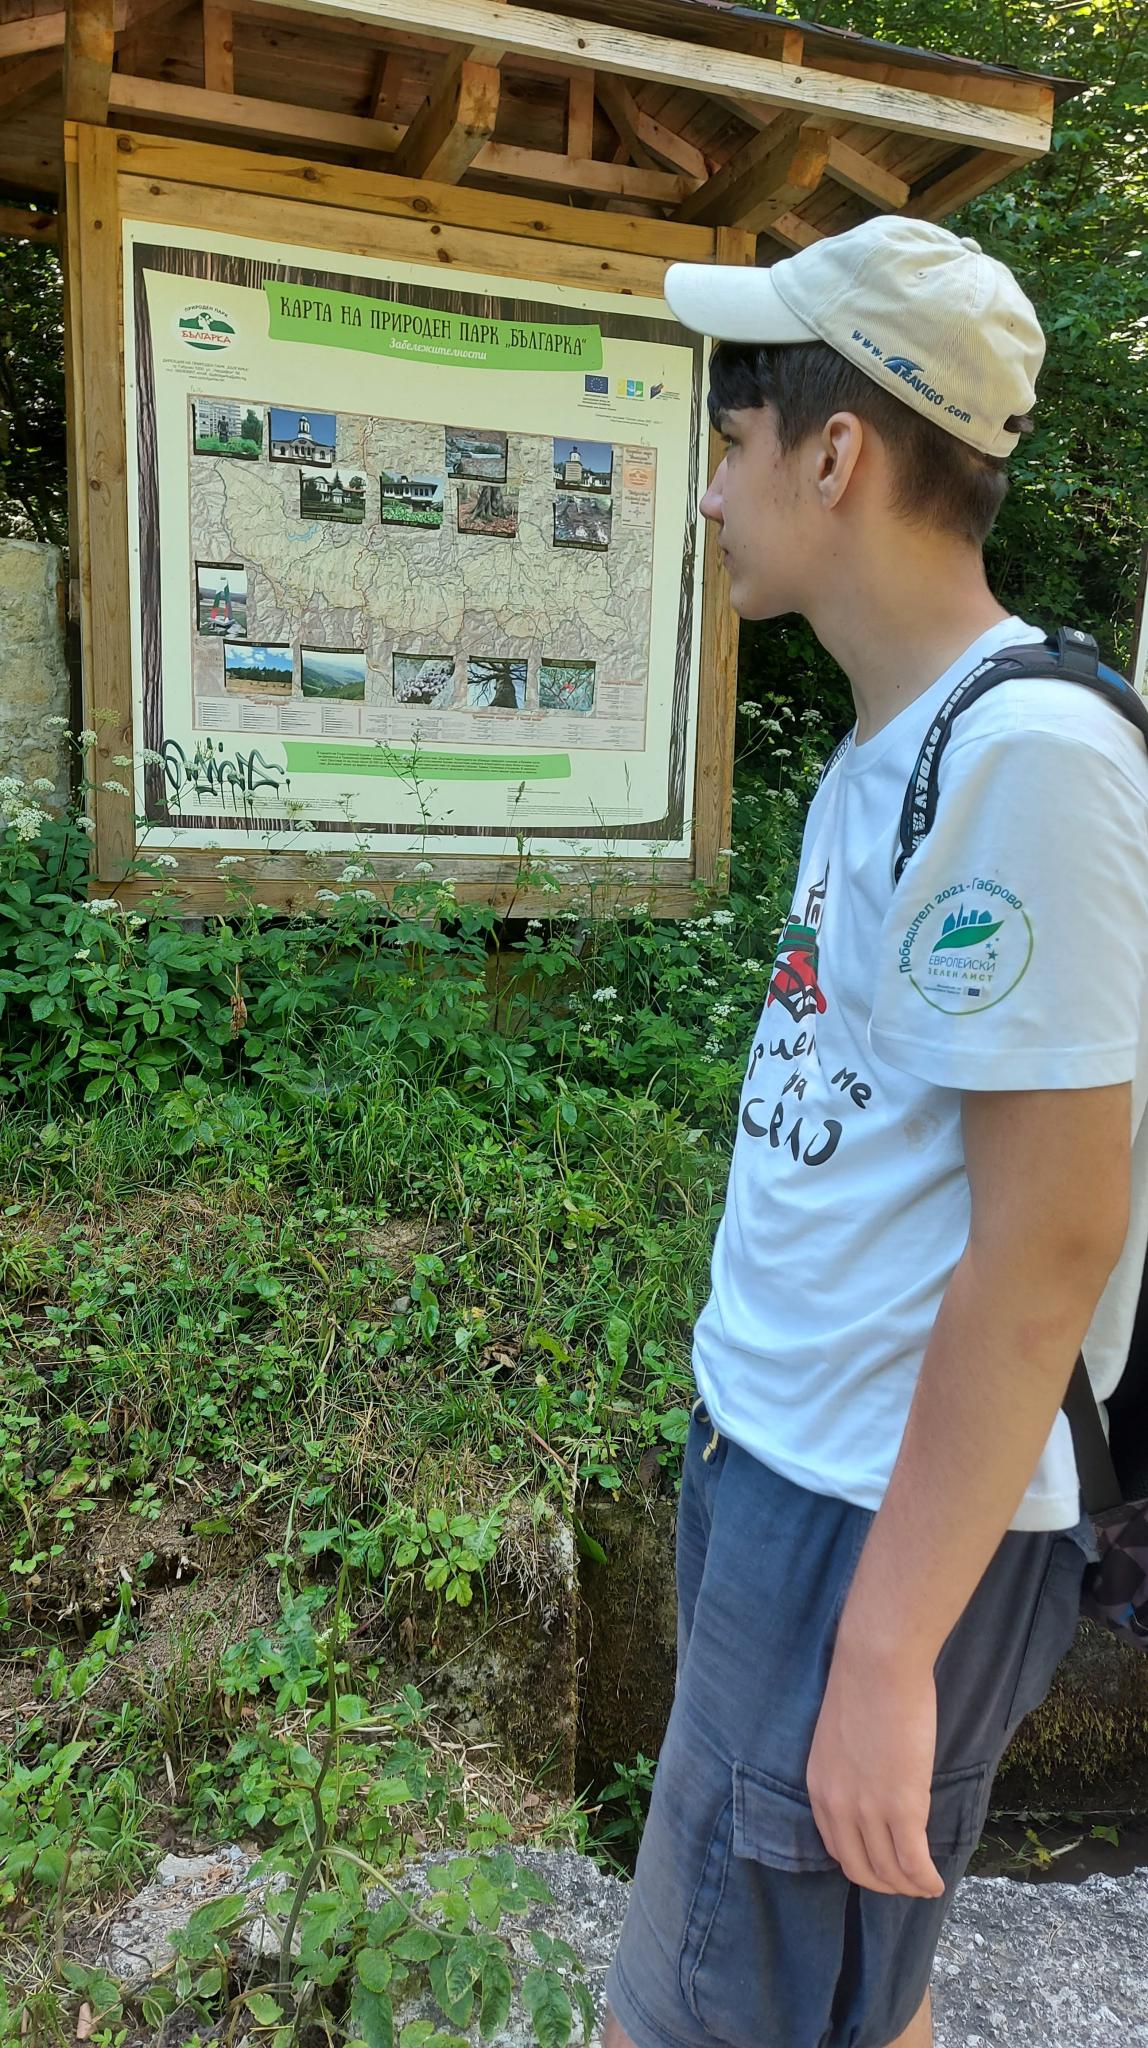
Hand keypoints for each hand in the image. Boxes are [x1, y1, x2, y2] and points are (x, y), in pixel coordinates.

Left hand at [806, 1634, 944, 1898]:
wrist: (878, 1663)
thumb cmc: (864, 1685)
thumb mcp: (840, 1737)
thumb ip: (850, 1768)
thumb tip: (873, 1781)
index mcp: (819, 1787)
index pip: (836, 1847)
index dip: (861, 1864)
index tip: (880, 1866)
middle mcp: (837, 1806)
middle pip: (860, 1868)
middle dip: (885, 1884)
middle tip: (906, 1884)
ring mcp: (868, 1810)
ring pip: (889, 1871)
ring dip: (909, 1886)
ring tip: (926, 1885)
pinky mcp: (902, 1808)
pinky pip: (914, 1862)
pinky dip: (926, 1879)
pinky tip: (937, 1882)